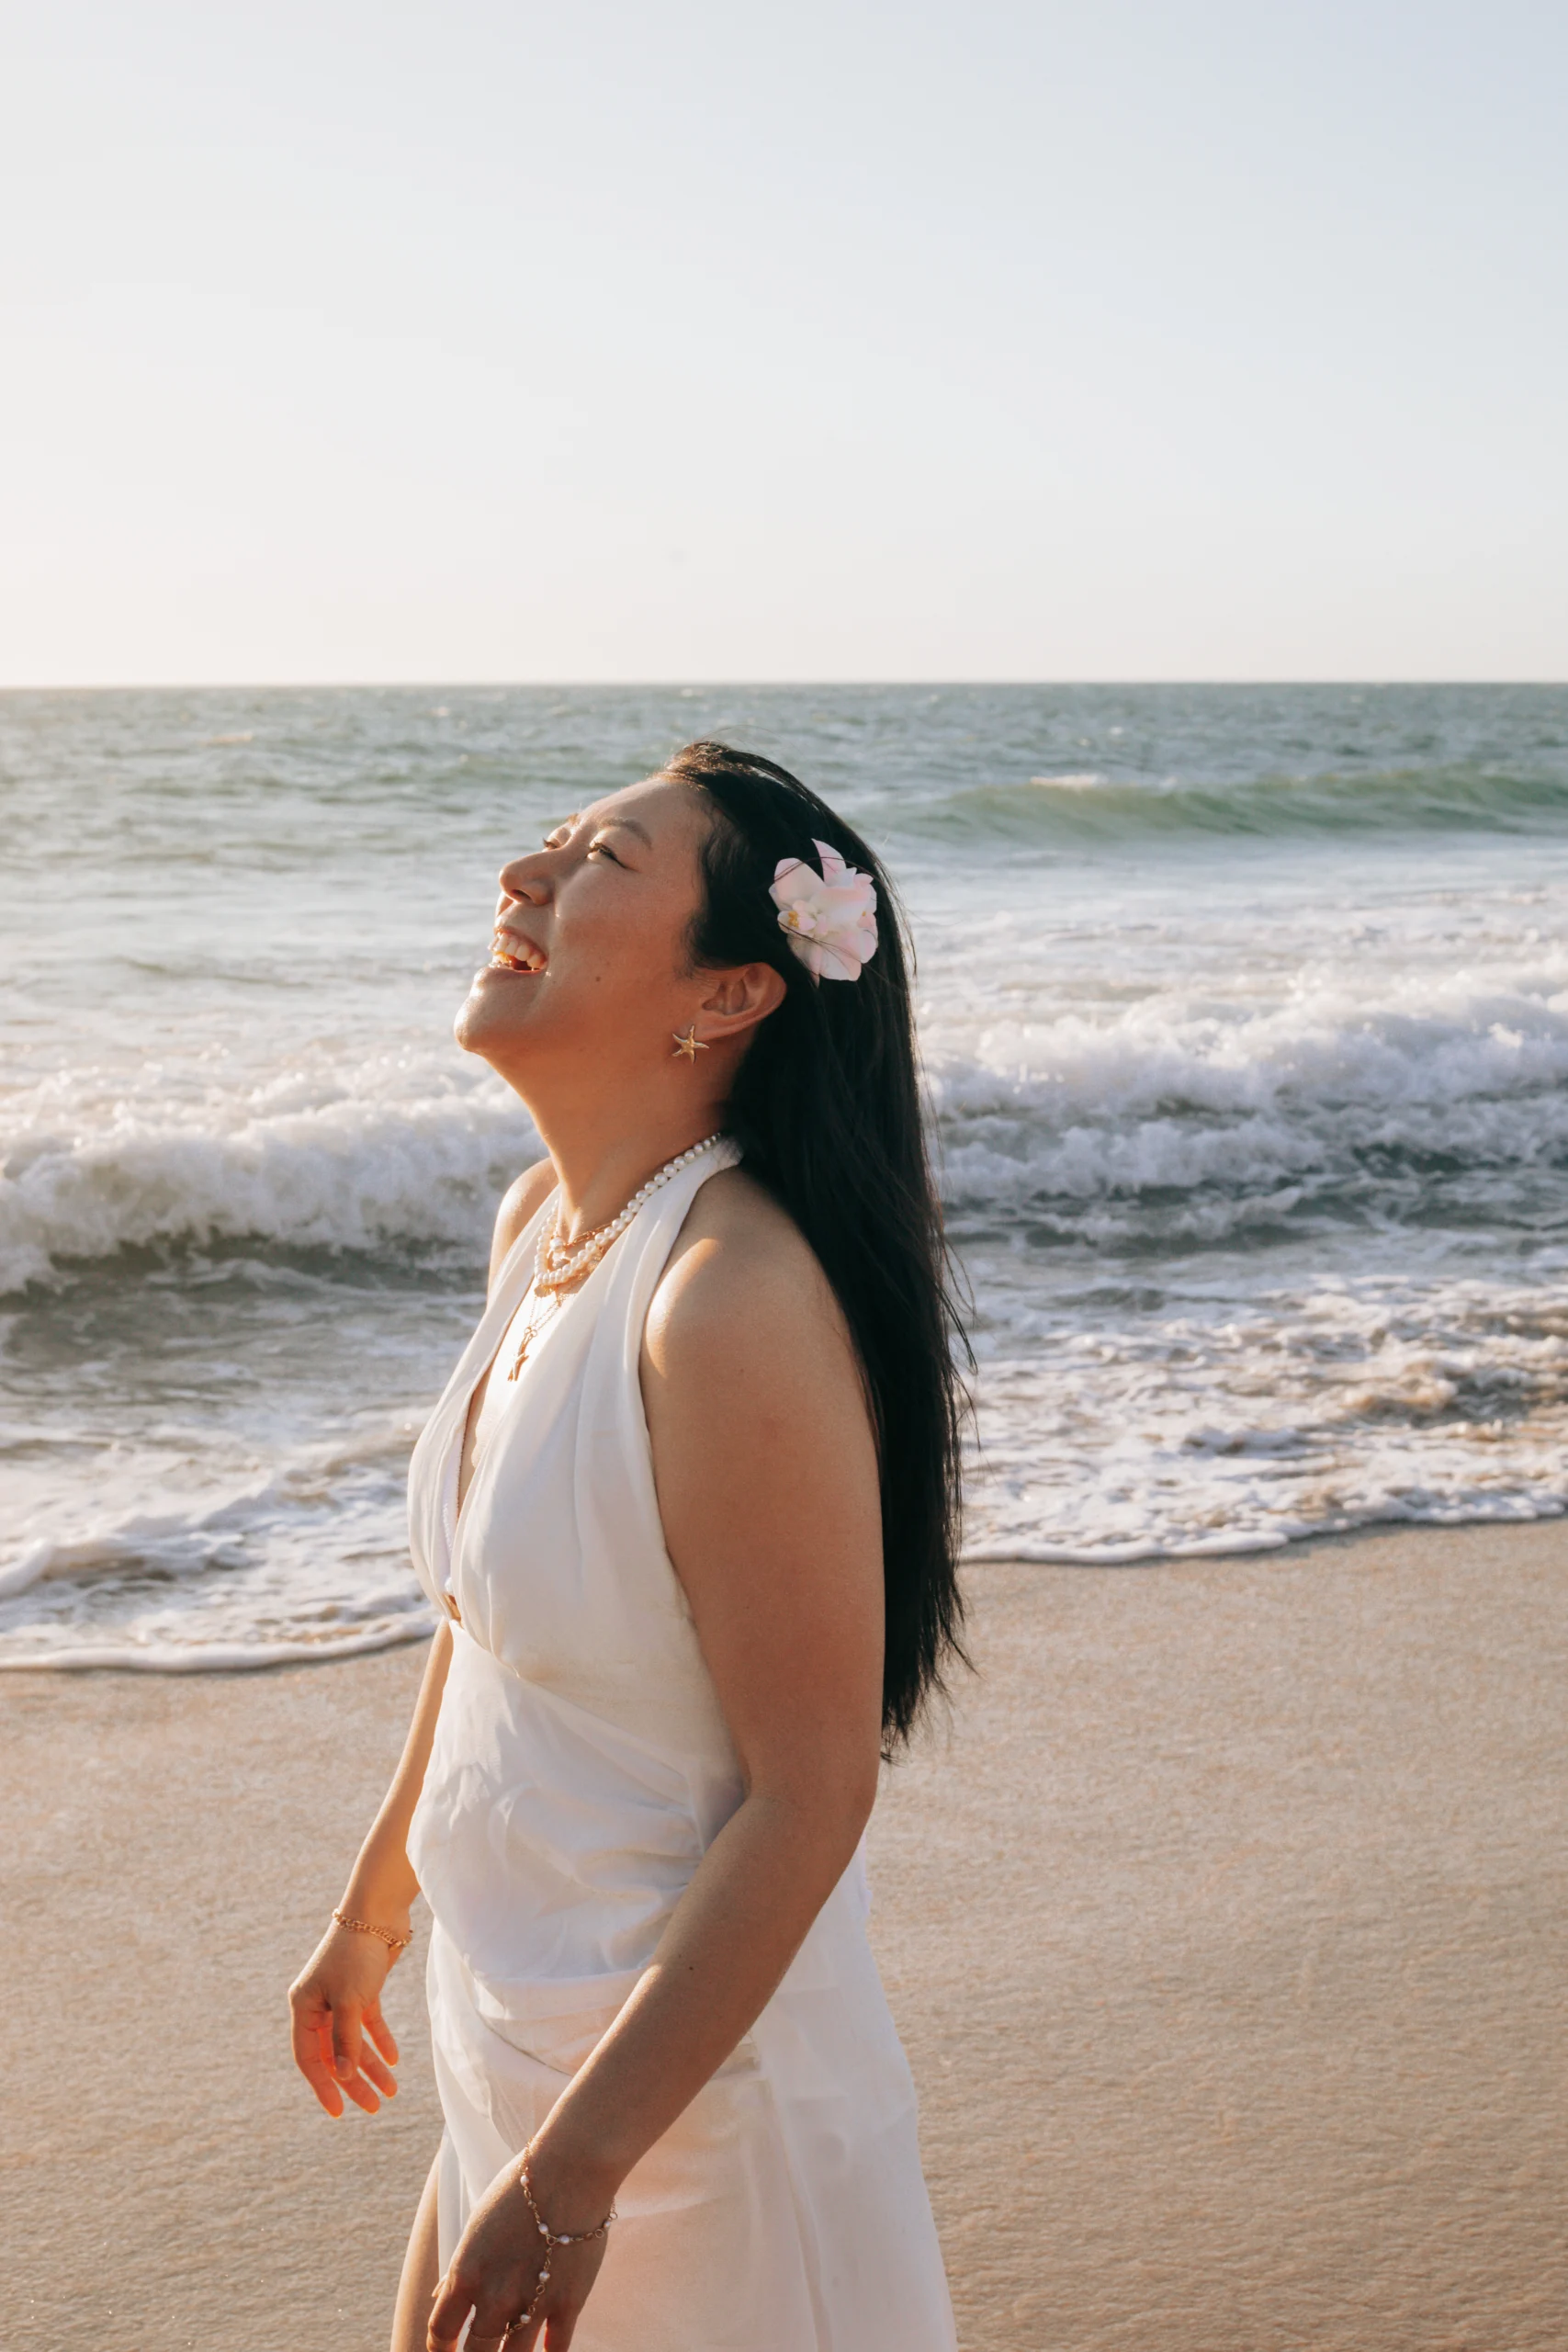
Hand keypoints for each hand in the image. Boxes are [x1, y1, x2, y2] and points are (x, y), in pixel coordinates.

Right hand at [288, 1917, 402, 2116]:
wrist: (378, 1910)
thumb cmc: (357, 1953)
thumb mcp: (351, 2001)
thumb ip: (346, 2040)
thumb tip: (341, 2077)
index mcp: (304, 2006)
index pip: (308, 2057)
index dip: (323, 2085)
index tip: (339, 2112)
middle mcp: (319, 2003)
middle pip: (333, 2053)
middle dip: (353, 2081)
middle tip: (374, 2107)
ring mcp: (340, 1996)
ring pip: (353, 2041)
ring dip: (371, 2065)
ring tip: (391, 2090)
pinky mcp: (362, 1988)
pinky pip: (368, 2023)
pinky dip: (380, 2040)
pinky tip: (394, 2059)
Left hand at [428, 2156, 609, 2351]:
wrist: (570, 2169)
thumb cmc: (519, 2187)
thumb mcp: (477, 2224)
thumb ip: (460, 2267)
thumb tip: (440, 2298)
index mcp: (465, 2274)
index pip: (440, 2332)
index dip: (439, 2349)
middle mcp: (494, 2297)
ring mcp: (532, 2304)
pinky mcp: (568, 2304)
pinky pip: (555, 2351)